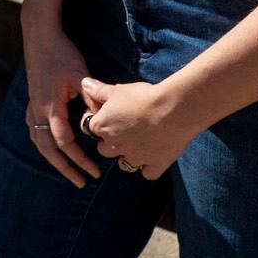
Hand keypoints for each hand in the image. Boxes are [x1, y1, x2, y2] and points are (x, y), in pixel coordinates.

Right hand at [21, 21, 102, 186]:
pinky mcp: (32, 100)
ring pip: (37, 140)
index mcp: (50, 106)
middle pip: (47, 148)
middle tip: (80, 182)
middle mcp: (37, 110)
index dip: (79, 159)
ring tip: (66, 170)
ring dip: (51, 157)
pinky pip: (34, 129)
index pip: (64, 142)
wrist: (40, 37)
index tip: (94, 171)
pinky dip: (43, 142)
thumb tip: (103, 121)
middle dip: (64, 167)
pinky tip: (50, 146)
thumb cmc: (61, 54)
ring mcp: (32, 105)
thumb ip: (91, 99)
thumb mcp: (80, 75)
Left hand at [78, 77, 197, 180]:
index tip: (110, 116)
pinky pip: (147, 173)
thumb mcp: (117, 90)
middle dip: (111, 142)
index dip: (100, 122)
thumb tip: (84, 84)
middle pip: (104, 149)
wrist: (173, 110)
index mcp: (102, 127)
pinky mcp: (155, 165)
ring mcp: (135, 158)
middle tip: (125, 131)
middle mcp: (115, 146)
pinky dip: (149, 168)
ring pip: (125, 164)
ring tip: (139, 144)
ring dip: (128, 156)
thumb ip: (98, 90)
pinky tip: (154, 157)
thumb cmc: (143, 97)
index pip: (91, 128)